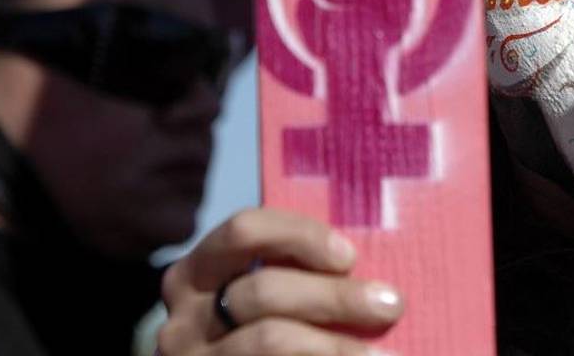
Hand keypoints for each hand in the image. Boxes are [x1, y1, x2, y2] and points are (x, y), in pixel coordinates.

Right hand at [158, 208, 402, 354]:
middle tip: (390, 303)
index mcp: (195, 274)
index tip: (350, 256)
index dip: (300, 236)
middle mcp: (183, 319)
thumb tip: (364, 259)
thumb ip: (293, 274)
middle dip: (335, 296)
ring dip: (337, 346)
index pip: (244, 229)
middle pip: (264, 290)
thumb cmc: (263, 335)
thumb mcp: (262, 299)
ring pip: (271, 340)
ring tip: (383, 355)